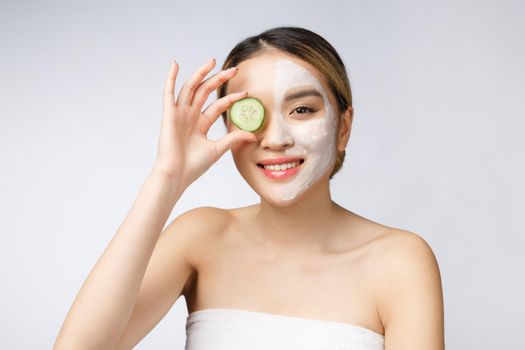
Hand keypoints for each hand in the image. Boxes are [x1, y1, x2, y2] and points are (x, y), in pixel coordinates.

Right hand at [151, 57, 256, 189]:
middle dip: (219, 79)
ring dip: (200, 74)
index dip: (231, 98)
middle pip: (205, 92)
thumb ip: (234, 139)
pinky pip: (168, 92)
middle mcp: (190, 116)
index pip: (217, 106)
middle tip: (234, 69)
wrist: (177, 174)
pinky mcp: (169, 114)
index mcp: (200, 124)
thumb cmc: (194, 166)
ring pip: (191, 88)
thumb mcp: (218, 149)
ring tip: (212, 61)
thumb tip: (253, 135)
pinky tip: (175, 64)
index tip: (245, 93)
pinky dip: (170, 78)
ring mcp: (179, 114)